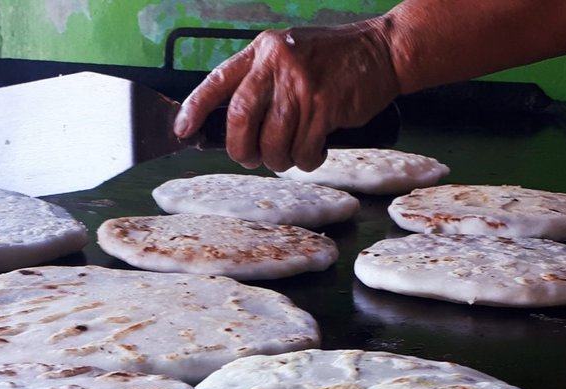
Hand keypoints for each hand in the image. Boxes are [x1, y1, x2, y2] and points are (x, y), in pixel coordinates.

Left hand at [173, 18, 400, 172]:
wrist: (383, 51)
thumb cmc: (334, 59)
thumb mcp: (290, 54)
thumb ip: (263, 80)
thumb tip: (236, 124)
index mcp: (263, 51)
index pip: (219, 80)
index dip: (195, 107)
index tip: (182, 130)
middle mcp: (278, 64)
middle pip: (240, 117)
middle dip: (241, 148)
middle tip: (249, 158)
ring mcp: (302, 84)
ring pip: (273, 140)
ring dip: (278, 158)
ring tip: (289, 154)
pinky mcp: (325, 105)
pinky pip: (304, 149)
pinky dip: (306, 160)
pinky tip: (314, 151)